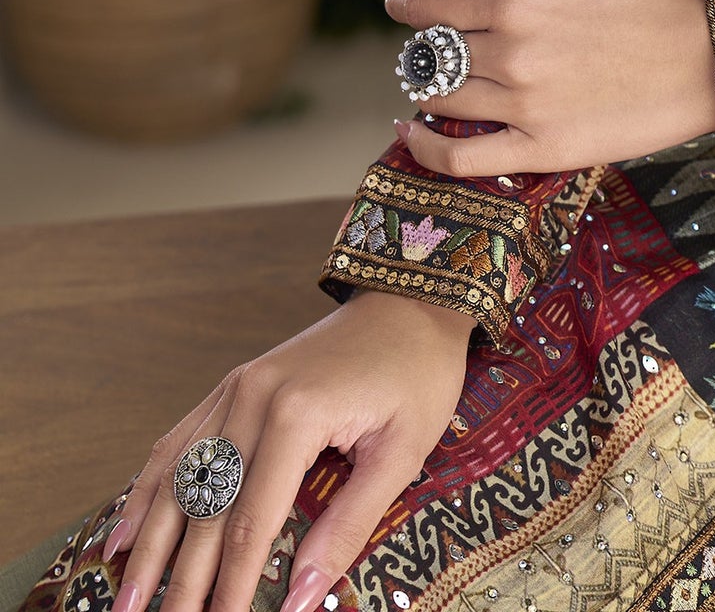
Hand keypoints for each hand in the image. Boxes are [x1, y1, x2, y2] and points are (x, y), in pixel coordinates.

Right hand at [104, 290, 471, 611]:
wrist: (414, 302)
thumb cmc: (418, 374)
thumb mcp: (402, 453)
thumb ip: (348, 527)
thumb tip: (302, 600)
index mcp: (298, 415)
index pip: (250, 524)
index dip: (230, 587)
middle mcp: (254, 398)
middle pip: (206, 508)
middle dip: (181, 581)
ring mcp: (238, 387)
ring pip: (180, 477)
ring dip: (149, 544)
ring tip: (126, 600)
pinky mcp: (236, 383)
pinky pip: (181, 441)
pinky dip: (149, 488)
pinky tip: (126, 532)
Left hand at [385, 0, 714, 175]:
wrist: (713, 58)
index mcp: (520, 0)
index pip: (435, 4)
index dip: (410, 2)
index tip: (401, 0)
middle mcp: (513, 54)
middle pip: (436, 52)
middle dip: (426, 43)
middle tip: (435, 39)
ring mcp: (525, 107)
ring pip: (443, 99)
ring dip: (429, 86)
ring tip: (440, 76)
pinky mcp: (543, 150)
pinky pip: (462, 159)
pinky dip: (427, 147)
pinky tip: (414, 131)